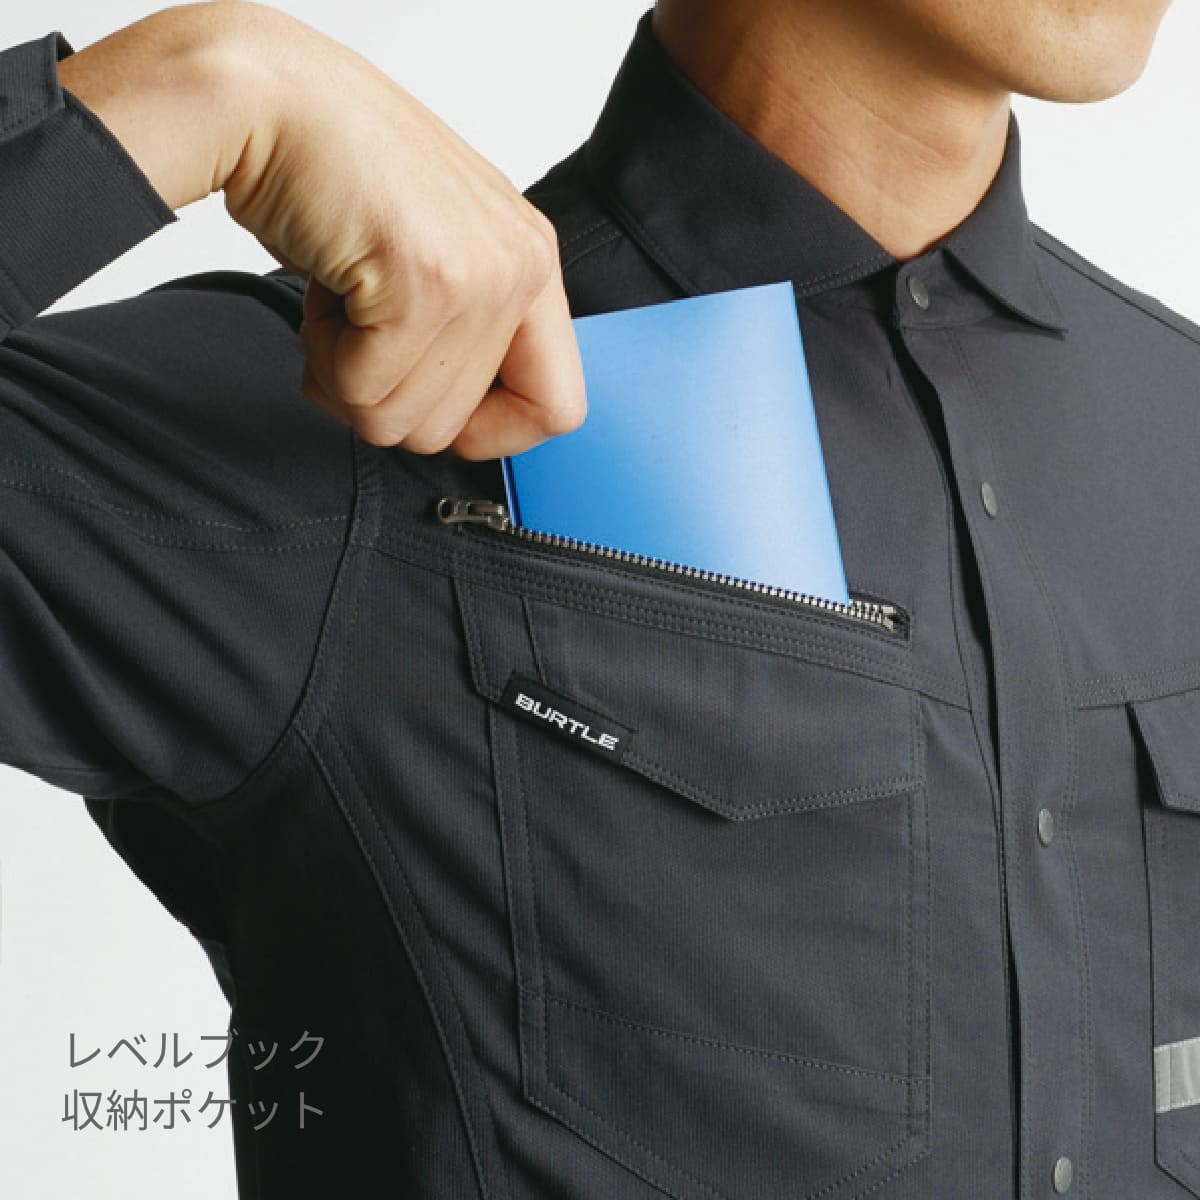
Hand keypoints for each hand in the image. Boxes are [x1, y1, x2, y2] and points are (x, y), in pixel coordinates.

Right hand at [61, 1, 586, 458]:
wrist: (268, 98)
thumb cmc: (336, 174)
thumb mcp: (434, 254)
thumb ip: (466, 331)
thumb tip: (457, 425)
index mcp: (532, 263)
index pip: (557, 408)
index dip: (489, 434)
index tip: (427, 403)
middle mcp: (522, 268)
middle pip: (453, 430)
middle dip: (383, 395)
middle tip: (358, 322)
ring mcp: (481, 278)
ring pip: (402, 422)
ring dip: (346, 376)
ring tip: (342, 298)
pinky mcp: (425, 285)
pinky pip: (363, 390)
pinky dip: (322, 359)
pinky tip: (324, 292)